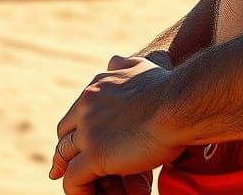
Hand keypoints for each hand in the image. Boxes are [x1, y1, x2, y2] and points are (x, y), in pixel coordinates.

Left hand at [49, 57, 185, 194]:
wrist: (178, 103)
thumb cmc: (169, 86)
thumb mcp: (142, 65)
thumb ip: (125, 65)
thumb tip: (113, 60)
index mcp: (97, 87)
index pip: (75, 114)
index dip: (78, 132)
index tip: (84, 145)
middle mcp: (87, 105)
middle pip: (64, 136)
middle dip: (69, 153)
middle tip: (78, 168)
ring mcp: (88, 130)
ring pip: (65, 159)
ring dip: (75, 174)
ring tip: (91, 186)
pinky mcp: (94, 154)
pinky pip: (72, 180)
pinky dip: (78, 191)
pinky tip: (91, 194)